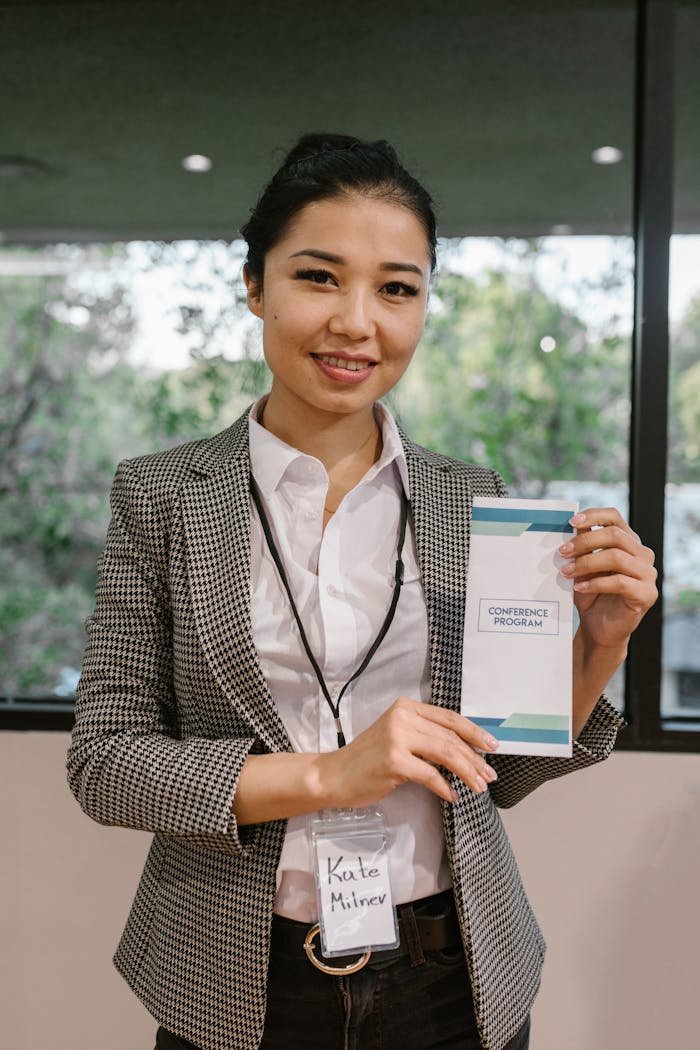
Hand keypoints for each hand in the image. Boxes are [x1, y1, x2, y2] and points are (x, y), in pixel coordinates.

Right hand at [321, 697, 499, 807]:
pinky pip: (430, 775)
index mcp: (406, 708)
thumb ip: (424, 737)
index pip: (449, 718)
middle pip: (451, 737)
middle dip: (475, 757)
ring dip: (467, 772)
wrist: (335, 775)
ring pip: (445, 753)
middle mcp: (403, 717)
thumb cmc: (367, 760)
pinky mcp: (394, 760)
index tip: (492, 746)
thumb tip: (463, 751)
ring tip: (479, 786)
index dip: (474, 732)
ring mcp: (398, 738)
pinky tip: (452, 796)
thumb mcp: (397, 738)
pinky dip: (445, 787)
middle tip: (489, 774)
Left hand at [559, 507, 657, 650]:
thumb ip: (582, 547)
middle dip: (585, 542)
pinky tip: (580, 587)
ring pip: (617, 557)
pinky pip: (620, 582)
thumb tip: (571, 526)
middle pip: (615, 535)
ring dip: (587, 563)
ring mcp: (647, 574)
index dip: (594, 515)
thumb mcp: (583, 567)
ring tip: (566, 572)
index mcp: (628, 542)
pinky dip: (596, 583)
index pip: (615, 517)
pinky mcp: (646, 594)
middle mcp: (642, 555)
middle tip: (562, 552)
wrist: (598, 628)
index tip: (572, 522)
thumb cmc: (591, 594)